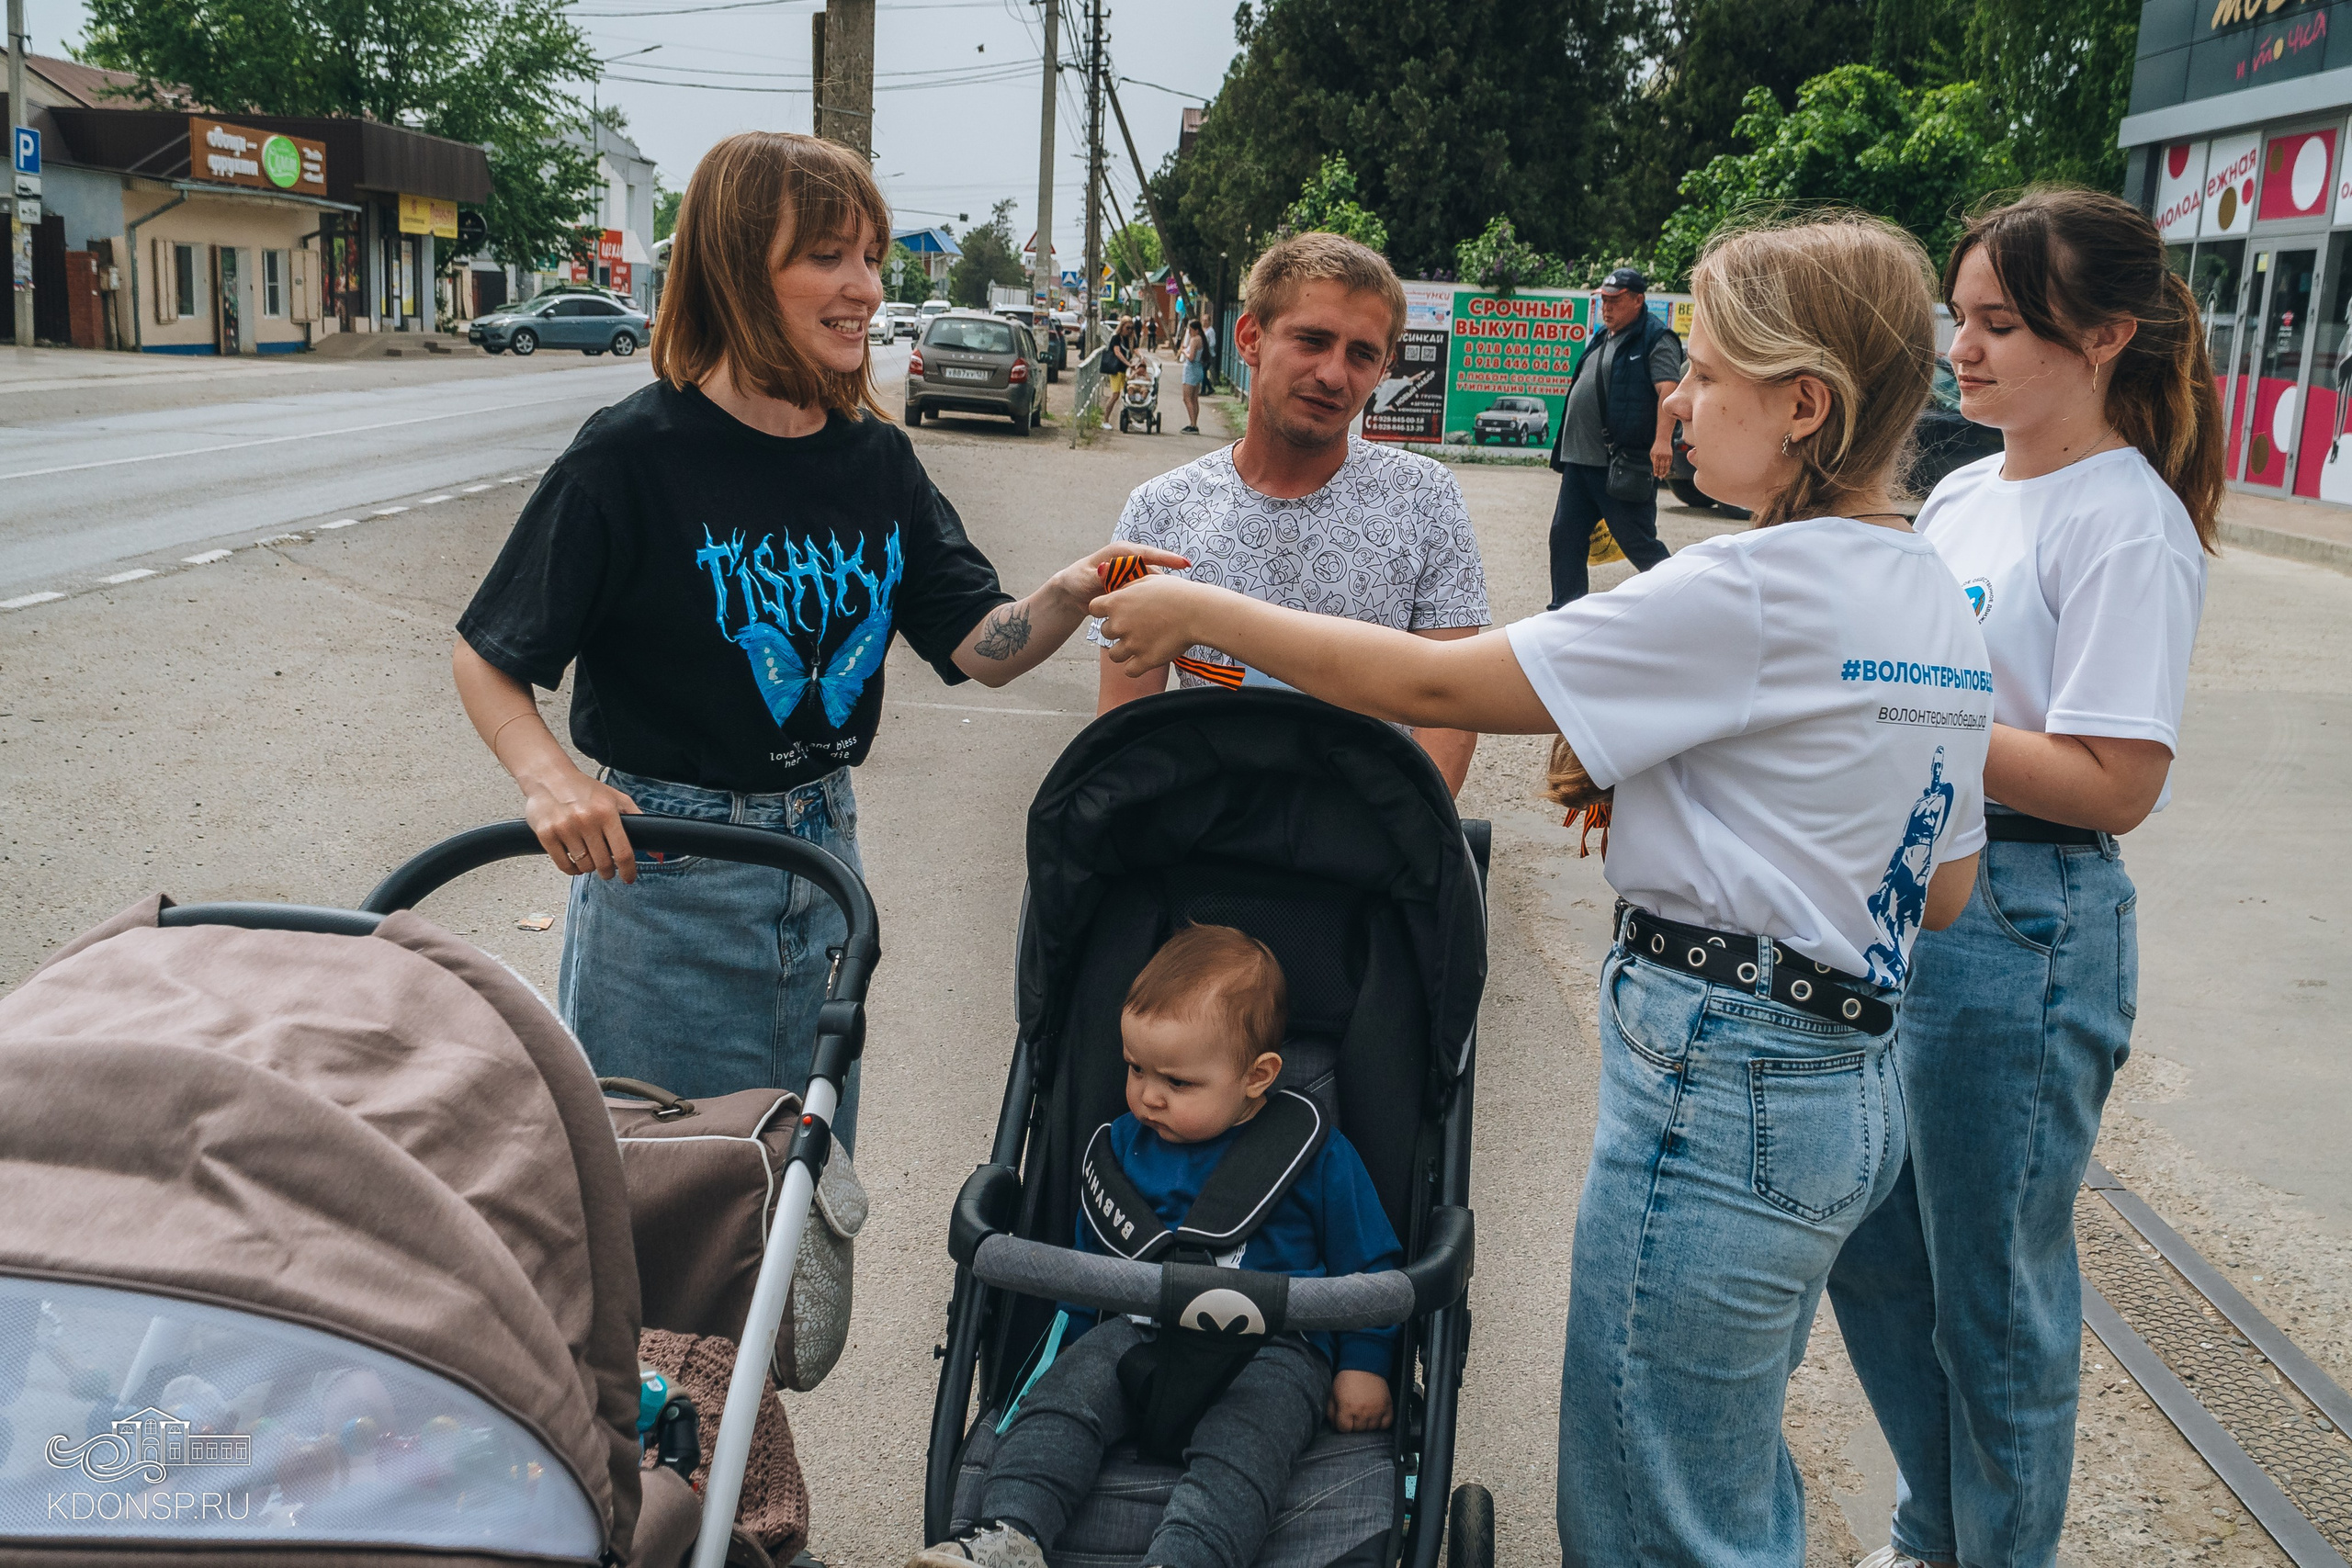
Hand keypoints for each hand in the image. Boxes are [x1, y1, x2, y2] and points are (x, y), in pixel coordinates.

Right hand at [520, 764, 643, 881]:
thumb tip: (658, 852)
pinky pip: (564, 865)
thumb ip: (638, 821)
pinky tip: (576, 862)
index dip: (629, 870)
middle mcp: (586, 820)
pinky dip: (572, 869)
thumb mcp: (616, 799)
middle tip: (607, 869)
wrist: (549, 777)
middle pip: (603, 863)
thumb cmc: (585, 789)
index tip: (629, 878)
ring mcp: (564, 828)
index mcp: (606, 812)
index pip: (623, 852)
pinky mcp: (547, 835)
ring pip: (584, 866)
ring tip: (590, 859)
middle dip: (608, 871)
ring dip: (589, 868)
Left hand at [1044, 542, 1190, 615]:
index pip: (1147, 554)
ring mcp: (1133, 577)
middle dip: (1168, 582)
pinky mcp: (1133, 591)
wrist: (1073, 592)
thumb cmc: (1077, 580)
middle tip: (1182, 593)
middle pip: (1154, 572)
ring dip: (1161, 596)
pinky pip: (1146, 596)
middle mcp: (1131, 563)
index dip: (1166, 558)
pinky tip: (1163, 615)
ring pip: (1152, 586)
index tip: (1184, 564)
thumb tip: (1105, 570)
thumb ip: (1097, 575)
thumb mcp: (1085, 578)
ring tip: (1175, 607)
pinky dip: (1152, 604)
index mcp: (1122, 552)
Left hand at [1089, 572, 1230, 668]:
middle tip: (1136, 627)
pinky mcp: (1144, 661)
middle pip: (1104, 632)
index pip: (1094, 608)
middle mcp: (1119, 624)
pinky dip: (1135, 667)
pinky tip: (1146, 659)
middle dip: (1117, 630)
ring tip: (1141, 645)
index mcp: (1116, 602)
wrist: (1198, 612)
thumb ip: (1128, 585)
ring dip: (1124, 651)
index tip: (1117, 610)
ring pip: (1114, 654)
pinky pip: (1129, 671)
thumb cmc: (1177, 592)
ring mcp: (1130, 645)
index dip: (1104, 610)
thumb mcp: (1149, 579)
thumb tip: (1118, 589)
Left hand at [1327, 1370, 1392, 1432]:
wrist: (1364, 1364)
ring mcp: (1377, 1410)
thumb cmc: (1346, 1379)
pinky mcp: (1387, 1407)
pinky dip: (1380, 1424)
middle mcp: (1363, 1412)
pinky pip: (1385, 1424)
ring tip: (1363, 1416)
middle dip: (1353, 1425)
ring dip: (1366, 1425)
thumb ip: (1331, 1412)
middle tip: (1353, 1416)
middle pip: (1357, 1431)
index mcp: (1347, 1408)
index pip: (1344, 1429)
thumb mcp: (1333, 1393)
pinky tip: (1375, 1418)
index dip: (1342, 1425)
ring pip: (1371, 1430)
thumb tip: (1334, 1426)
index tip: (1343, 1419)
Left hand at [1650, 437, 1673, 478]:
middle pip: (1661, 466)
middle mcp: (1661, 456)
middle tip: (1659, 477)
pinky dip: (1668, 468)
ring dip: (1664, 472)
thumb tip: (1655, 468)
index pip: (1656, 465)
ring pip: (1666, 466)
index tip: (1655, 475)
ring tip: (1663, 476)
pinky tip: (1666, 471)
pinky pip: (1669, 463)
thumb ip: (1653, 460)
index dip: (1656, 471)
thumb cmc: (1656, 447)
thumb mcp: (1652, 452)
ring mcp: (1667, 456)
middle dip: (1660, 473)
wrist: (1663, 440)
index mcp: (1656, 455)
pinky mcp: (1670, 455)